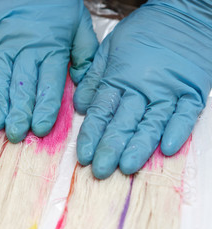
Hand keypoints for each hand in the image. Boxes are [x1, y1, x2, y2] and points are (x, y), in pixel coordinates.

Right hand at [0, 0, 97, 142]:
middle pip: (22, 87)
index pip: (48, 85)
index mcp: (52, 49)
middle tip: (15, 135)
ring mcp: (3, 44)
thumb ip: (83, 54)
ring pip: (0, 79)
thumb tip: (81, 84)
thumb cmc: (55, 3)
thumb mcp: (79, 24)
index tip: (40, 129)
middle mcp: (26, 50)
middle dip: (19, 113)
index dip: (44, 109)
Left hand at [75, 0, 211, 178]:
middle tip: (100, 170)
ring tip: (126, 166)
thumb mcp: (109, 48)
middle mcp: (142, 87)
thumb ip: (94, 78)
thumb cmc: (144, 31)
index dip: (91, 134)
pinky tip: (169, 149)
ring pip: (151, 123)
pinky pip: (186, 114)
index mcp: (119, 78)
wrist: (183, 14)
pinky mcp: (191, 91)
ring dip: (139, 146)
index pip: (101, 111)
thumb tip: (80, 106)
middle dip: (110, 147)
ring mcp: (168, 90)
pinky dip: (178, 130)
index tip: (83, 155)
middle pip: (123, 122)